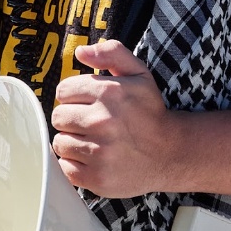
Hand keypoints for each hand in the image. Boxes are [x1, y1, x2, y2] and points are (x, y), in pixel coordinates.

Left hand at [51, 39, 181, 196]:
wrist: (171, 154)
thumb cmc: (151, 113)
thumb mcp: (139, 74)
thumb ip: (112, 54)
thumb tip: (80, 52)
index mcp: (109, 93)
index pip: (63, 91)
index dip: (74, 96)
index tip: (89, 103)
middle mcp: (102, 121)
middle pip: (58, 117)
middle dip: (72, 119)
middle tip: (91, 123)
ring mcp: (99, 152)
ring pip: (60, 142)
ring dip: (73, 141)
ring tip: (94, 141)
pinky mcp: (96, 177)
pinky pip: (65, 166)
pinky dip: (75, 163)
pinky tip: (94, 158)